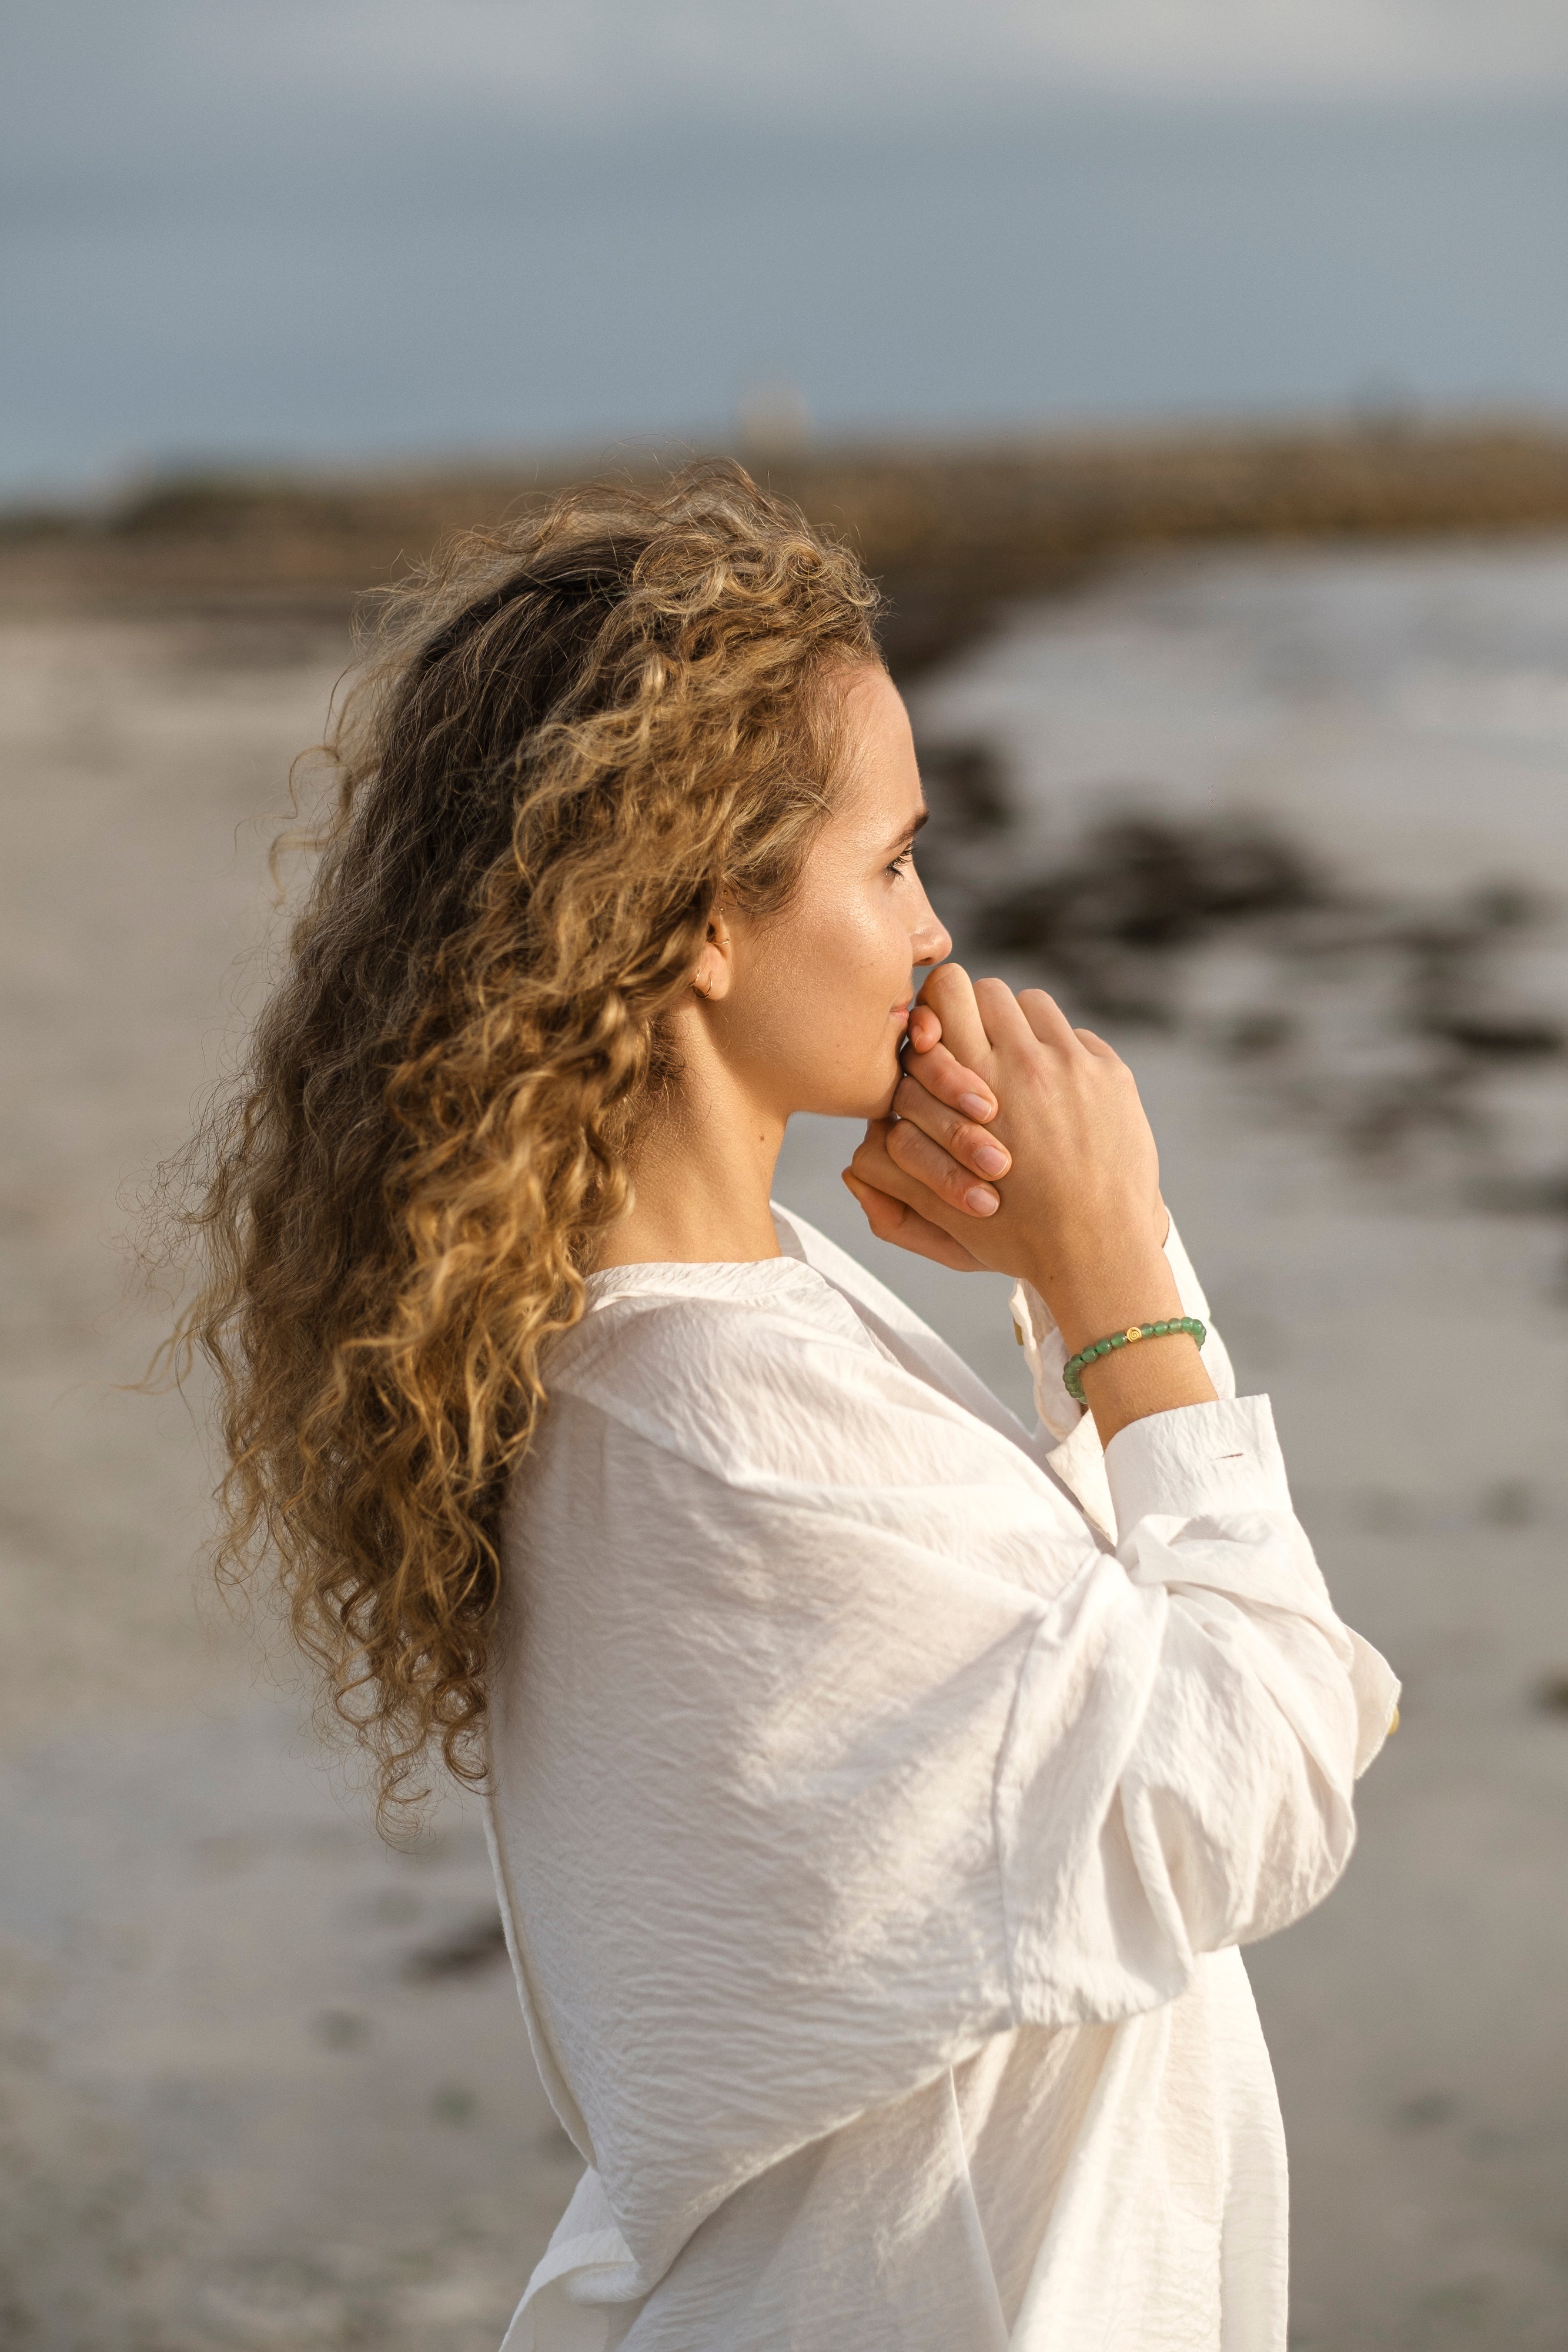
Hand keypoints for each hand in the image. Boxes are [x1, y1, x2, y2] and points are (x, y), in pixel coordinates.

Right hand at [846, 965, 1214, 1441]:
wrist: (1102, 1252)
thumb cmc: (1016, 1239)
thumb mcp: (941, 1219)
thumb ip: (890, 1186)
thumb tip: (853, 1165)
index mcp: (976, 1085)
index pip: (947, 989)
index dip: (936, 1007)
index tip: (936, 1038)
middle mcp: (1025, 1063)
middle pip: (988, 989)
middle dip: (976, 1015)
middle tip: (974, 1049)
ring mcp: (1075, 1066)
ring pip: (1033, 1004)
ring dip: (1019, 1029)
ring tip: (1014, 1069)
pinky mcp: (1112, 1075)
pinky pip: (1076, 1036)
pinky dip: (1062, 1055)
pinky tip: (1056, 1094)